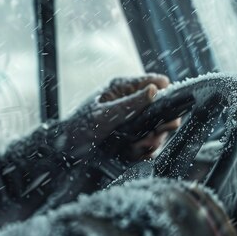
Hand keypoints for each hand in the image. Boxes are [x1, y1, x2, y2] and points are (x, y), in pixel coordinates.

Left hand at [57, 73, 180, 161]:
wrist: (65, 149)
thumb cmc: (80, 126)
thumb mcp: (105, 114)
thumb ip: (131, 103)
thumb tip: (154, 89)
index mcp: (121, 88)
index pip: (153, 82)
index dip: (166, 92)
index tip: (171, 107)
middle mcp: (128, 101)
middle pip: (159, 108)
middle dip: (161, 123)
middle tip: (156, 134)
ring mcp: (130, 119)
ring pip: (155, 127)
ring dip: (152, 139)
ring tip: (142, 146)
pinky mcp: (129, 136)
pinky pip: (145, 141)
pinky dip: (144, 149)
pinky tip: (137, 153)